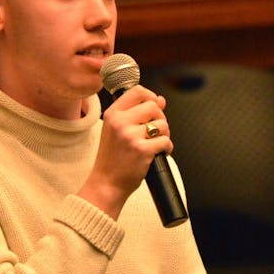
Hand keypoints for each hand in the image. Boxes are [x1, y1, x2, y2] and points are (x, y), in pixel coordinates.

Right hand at [79, 85, 173, 218]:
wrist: (106, 182)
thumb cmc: (113, 157)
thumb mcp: (117, 130)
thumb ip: (137, 113)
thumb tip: (161, 99)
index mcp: (112, 114)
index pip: (137, 91)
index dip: (151, 97)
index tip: (153, 108)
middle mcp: (119, 122)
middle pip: (153, 106)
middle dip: (160, 118)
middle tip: (154, 132)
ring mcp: (130, 136)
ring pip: (163, 124)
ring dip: (164, 135)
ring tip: (154, 144)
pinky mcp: (142, 150)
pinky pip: (166, 141)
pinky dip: (167, 148)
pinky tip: (157, 154)